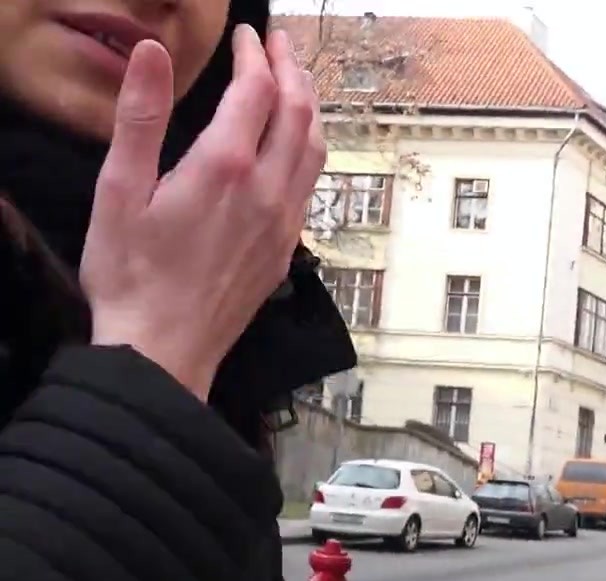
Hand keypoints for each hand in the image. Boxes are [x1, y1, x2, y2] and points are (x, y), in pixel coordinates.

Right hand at [80, 26, 326, 400]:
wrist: (164, 351)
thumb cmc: (130, 275)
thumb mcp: (118, 190)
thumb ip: (139, 117)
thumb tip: (151, 51)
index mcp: (226, 167)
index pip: (257, 90)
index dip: (255, 53)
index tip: (246, 32)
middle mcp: (267, 189)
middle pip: (298, 112)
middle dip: (292, 69)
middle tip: (280, 42)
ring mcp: (284, 220)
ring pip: (316, 147)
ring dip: (309, 105)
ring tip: (297, 81)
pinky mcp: (286, 246)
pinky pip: (311, 182)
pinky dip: (311, 146)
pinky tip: (297, 145)